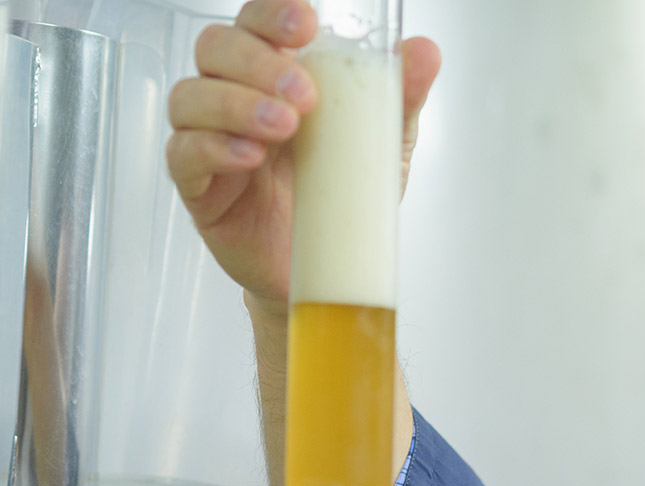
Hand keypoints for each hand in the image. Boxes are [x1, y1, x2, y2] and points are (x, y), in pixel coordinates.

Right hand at [165, 0, 440, 313]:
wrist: (332, 266)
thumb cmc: (342, 195)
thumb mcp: (382, 143)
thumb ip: (399, 97)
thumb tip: (425, 52)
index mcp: (274, 75)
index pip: (256, 23)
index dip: (270, 15)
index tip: (304, 25)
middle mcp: (235, 98)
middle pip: (216, 48)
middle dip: (258, 62)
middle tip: (306, 94)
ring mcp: (210, 140)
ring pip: (191, 97)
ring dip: (236, 104)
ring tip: (285, 127)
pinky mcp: (199, 188)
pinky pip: (183, 155)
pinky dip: (214, 149)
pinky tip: (249, 156)